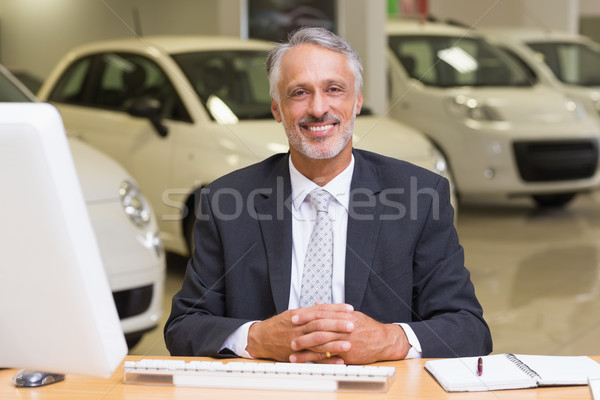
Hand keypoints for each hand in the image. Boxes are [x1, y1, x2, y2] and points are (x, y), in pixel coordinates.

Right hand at [246, 303, 353, 361]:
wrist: (260, 338)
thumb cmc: (278, 325)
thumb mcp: (292, 314)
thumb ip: (308, 311)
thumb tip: (323, 306)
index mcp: (298, 315)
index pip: (320, 310)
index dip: (336, 309)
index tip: (349, 309)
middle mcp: (298, 327)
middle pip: (320, 324)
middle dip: (337, 324)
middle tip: (352, 324)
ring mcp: (297, 341)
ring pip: (318, 341)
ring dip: (334, 343)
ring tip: (349, 343)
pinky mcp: (296, 354)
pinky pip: (313, 357)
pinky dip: (327, 359)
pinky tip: (339, 359)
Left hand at [289, 310, 410, 363]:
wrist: (384, 340)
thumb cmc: (366, 326)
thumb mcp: (351, 314)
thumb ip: (333, 309)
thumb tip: (317, 304)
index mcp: (344, 316)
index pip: (321, 314)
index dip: (306, 316)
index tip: (294, 317)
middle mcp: (344, 328)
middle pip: (319, 329)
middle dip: (303, 333)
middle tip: (290, 335)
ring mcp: (346, 342)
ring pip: (322, 345)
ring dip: (306, 349)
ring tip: (293, 351)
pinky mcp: (348, 355)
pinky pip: (330, 358)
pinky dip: (317, 360)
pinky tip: (307, 362)